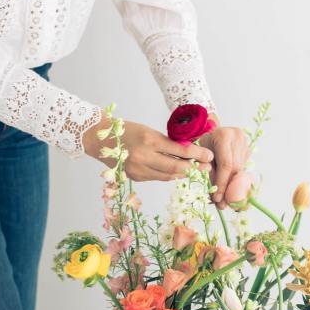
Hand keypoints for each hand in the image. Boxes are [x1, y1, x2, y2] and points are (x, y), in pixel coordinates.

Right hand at [83, 118, 213, 181]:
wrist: (100, 139)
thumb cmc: (128, 131)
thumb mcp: (148, 131)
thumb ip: (167, 143)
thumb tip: (189, 152)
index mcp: (149, 141)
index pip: (179, 151)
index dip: (197, 155)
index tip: (209, 156)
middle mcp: (144, 158)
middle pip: (175, 169)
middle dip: (194, 169)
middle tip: (207, 167)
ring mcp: (138, 170)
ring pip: (168, 176)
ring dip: (183, 174)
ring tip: (195, 170)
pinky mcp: (135, 178)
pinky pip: (157, 178)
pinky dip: (169, 175)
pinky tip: (178, 172)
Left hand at [199, 118, 249, 208]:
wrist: (210, 133)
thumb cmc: (203, 145)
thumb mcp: (201, 157)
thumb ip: (209, 174)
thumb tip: (217, 199)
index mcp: (224, 135)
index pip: (226, 164)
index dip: (222, 184)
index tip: (218, 199)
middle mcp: (237, 137)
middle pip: (235, 169)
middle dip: (228, 189)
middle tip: (223, 205)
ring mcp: (245, 143)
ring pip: (241, 171)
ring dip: (233, 188)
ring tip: (225, 201)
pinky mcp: (248, 150)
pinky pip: (243, 170)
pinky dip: (236, 182)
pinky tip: (230, 191)